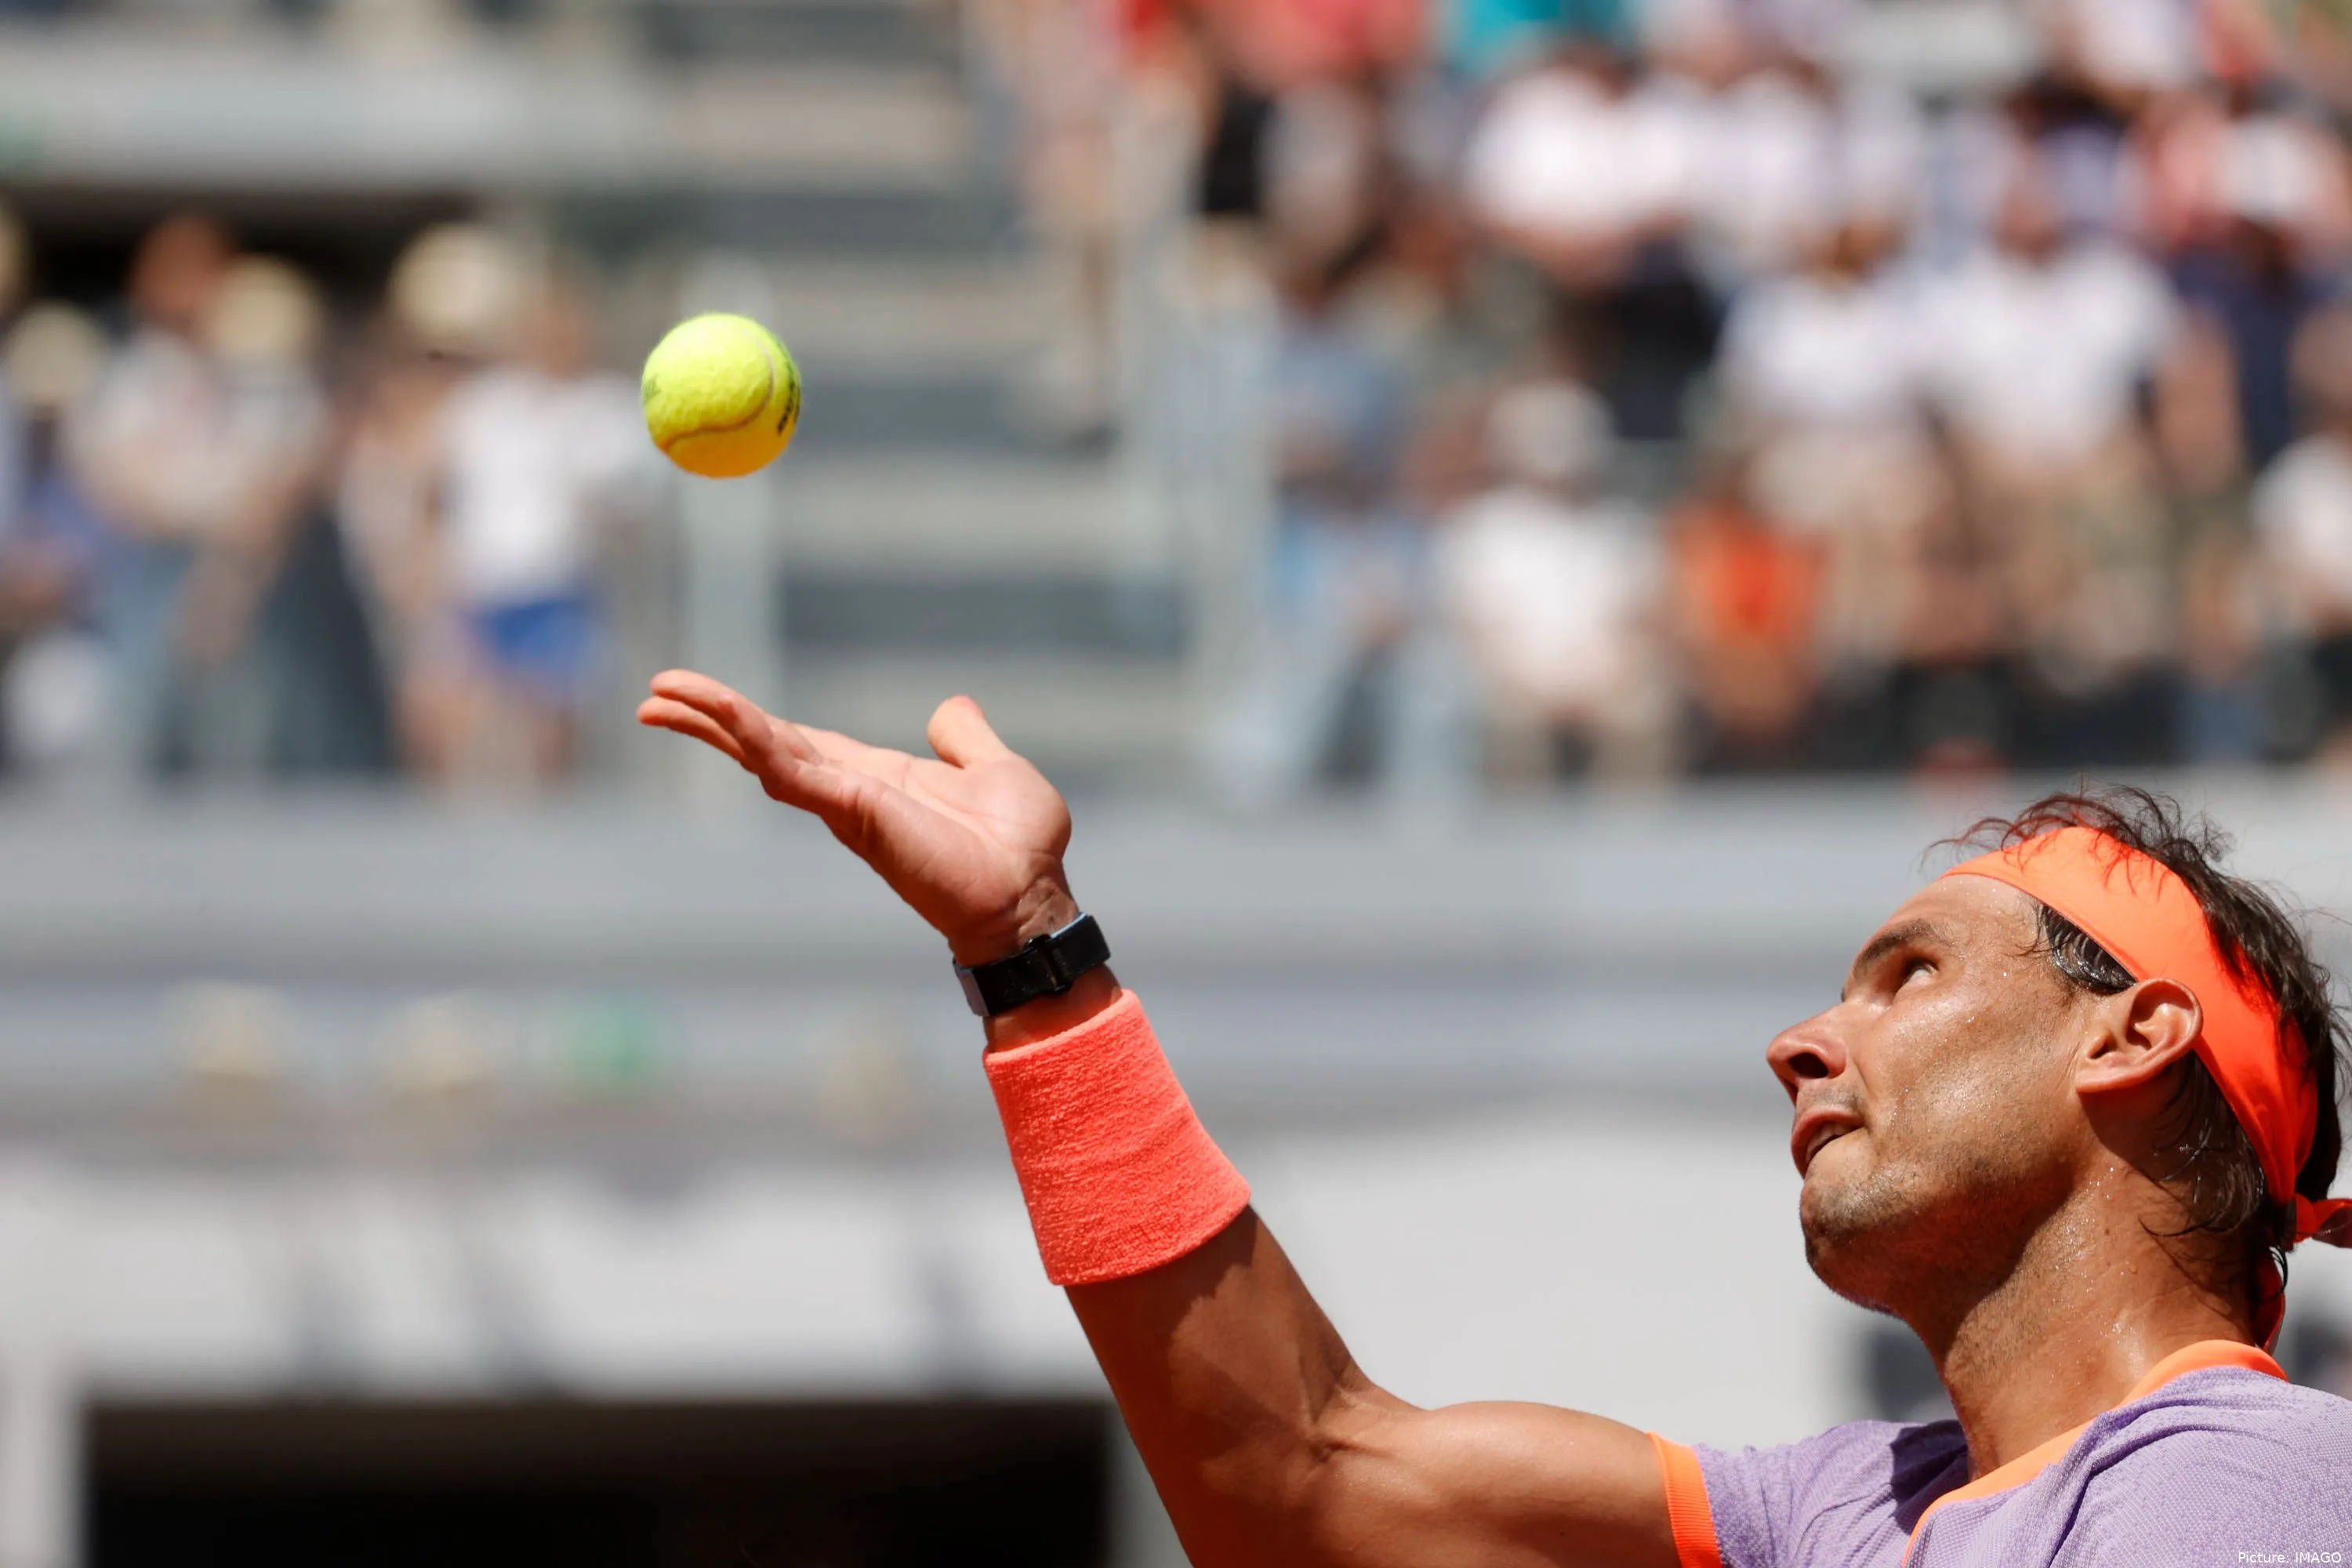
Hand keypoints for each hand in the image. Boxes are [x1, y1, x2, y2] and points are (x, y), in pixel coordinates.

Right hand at [637, 670, 1080, 966]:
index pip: (798, 741)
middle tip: (653, 694)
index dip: (751, 720)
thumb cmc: (1019, 848)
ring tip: (658, 698)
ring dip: (713, 721)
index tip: (702, 698)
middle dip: (708, 718)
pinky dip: (757, 740)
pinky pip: (795, 769)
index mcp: (874, 777)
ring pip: (764, 753)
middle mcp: (848, 791)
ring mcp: (845, 802)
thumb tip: (949, 707)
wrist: (1029, 898)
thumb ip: (967, 738)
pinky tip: (724, 715)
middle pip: (762, 745)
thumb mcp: (995, 770)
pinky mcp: (854, 810)